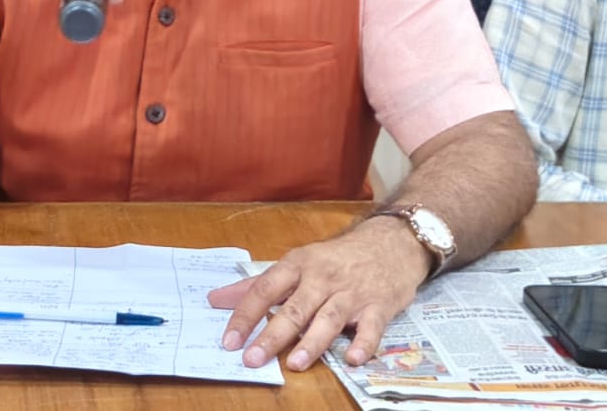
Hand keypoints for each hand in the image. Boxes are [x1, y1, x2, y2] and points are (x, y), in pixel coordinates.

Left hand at [207, 218, 431, 371]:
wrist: (391, 242)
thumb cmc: (336, 258)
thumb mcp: (296, 262)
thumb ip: (257, 284)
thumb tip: (215, 300)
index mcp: (297, 265)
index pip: (265, 289)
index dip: (245, 315)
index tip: (229, 340)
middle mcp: (322, 278)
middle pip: (295, 308)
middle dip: (272, 334)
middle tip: (252, 358)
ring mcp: (351, 292)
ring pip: (329, 318)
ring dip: (312, 342)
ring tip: (294, 364)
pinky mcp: (379, 305)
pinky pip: (371, 327)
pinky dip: (363, 343)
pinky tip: (352, 359)